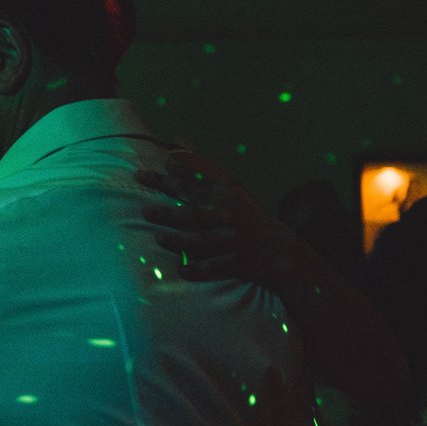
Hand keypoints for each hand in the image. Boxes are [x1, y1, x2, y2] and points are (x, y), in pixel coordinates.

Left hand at [135, 151, 295, 286]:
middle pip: (193, 214)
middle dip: (169, 213)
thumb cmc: (245, 219)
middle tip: (145, 212)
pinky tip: (182, 271)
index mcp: (223, 199)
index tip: (149, 171)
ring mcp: (232, 241)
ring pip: (202, 241)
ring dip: (179, 241)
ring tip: (158, 239)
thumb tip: (171, 154)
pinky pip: (216, 268)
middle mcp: (226, 218)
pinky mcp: (238, 263)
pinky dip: (199, 270)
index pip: (194, 185)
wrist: (281, 251)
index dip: (173, 176)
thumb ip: (200, 176)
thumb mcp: (229, 194)